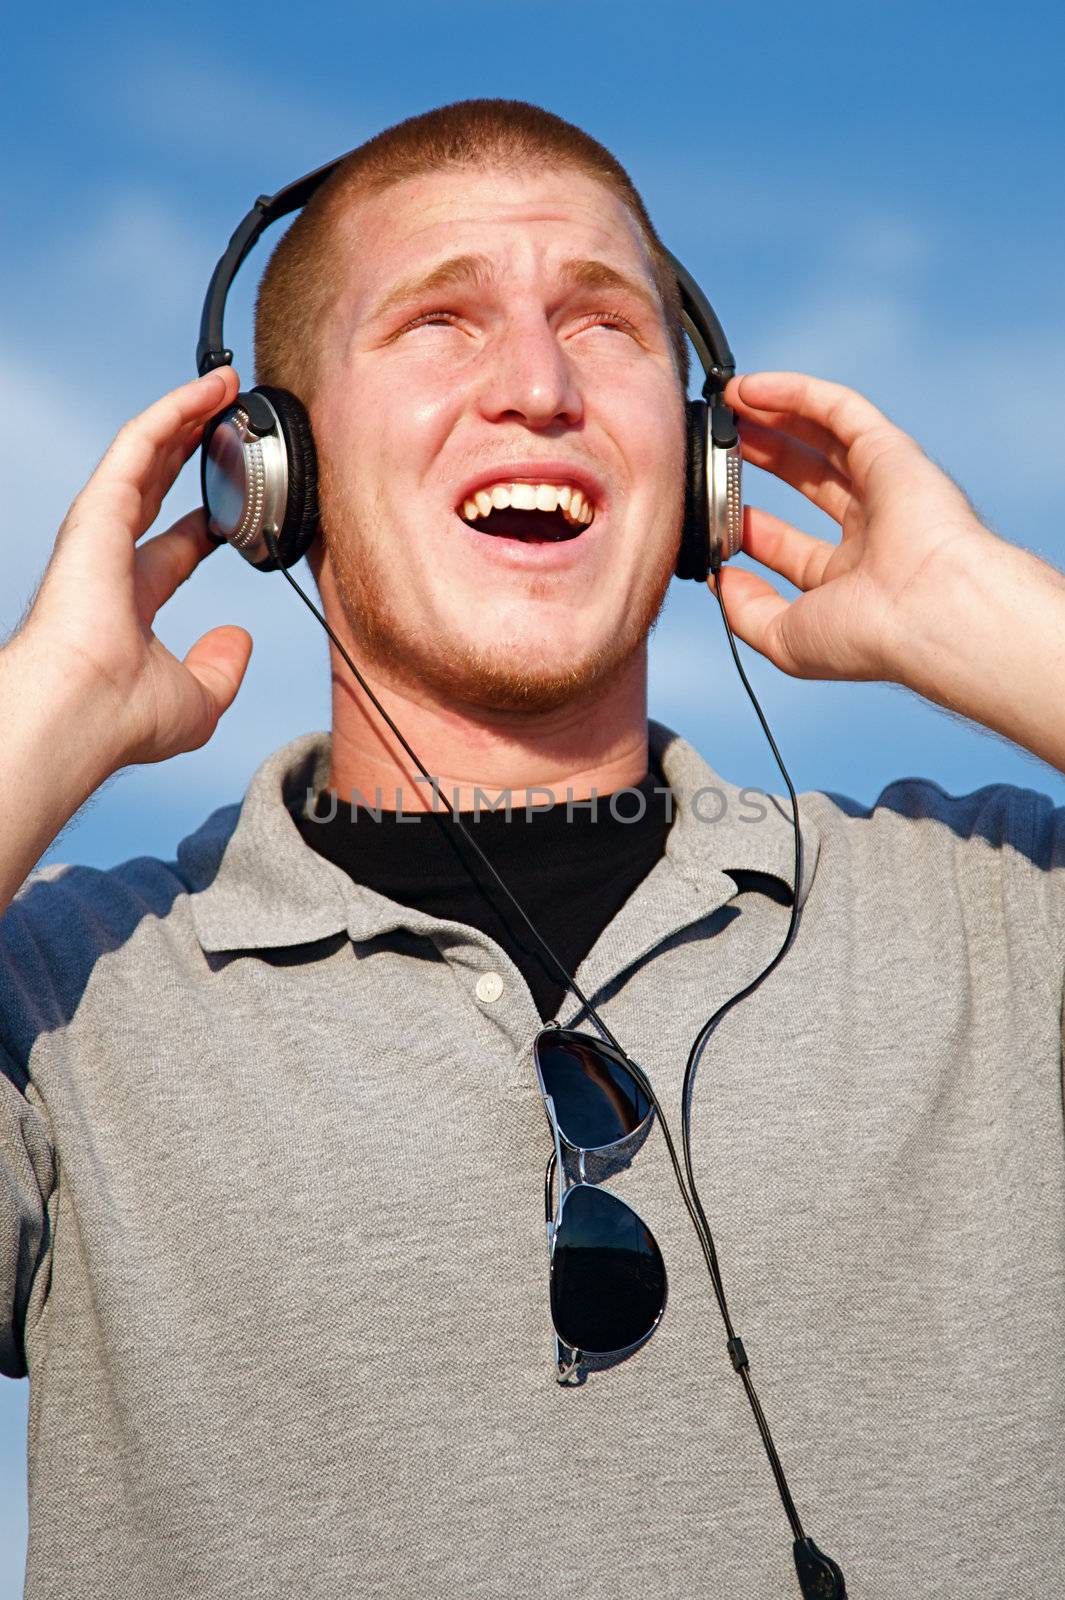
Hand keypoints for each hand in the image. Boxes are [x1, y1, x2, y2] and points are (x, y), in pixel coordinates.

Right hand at [17, 368, 251, 772]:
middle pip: (156, 487)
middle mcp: (110, 562)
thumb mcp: (197, 700)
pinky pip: (137, 445)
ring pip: (146, 455)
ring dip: (185, 415)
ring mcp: (100, 533)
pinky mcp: (97, 511)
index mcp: (129, 603)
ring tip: (224, 384)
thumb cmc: (122, 719)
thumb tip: (241, 639)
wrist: (81, 715)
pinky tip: (205, 389)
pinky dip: (171, 413)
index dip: (208, 521)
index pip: (173, 547)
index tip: (236, 502)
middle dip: (191, 450)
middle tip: (230, 418)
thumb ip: (220, 669)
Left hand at [717, 371, 993, 683]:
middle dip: (760, 457)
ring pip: (822, 436)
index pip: (788, 546)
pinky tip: (750, 388)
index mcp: (850, 579)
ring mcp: (885, 487)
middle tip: (715, 442)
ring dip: (774, 416)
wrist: (928, 612)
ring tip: (727, 402)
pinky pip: (839, 408)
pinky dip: (795, 393)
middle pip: (806, 479)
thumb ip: (746, 612)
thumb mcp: (785, 640)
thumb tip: (721, 581)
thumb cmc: (867, 637)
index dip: (746, 527)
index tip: (708, 515)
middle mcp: (872, 530)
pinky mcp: (892, 451)